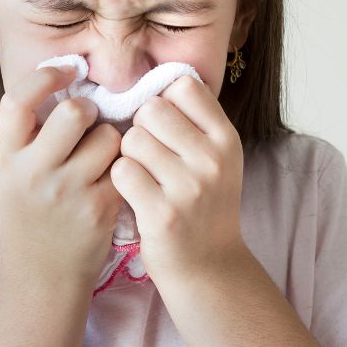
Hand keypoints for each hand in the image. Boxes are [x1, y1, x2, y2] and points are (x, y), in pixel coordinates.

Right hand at [0, 65, 125, 286]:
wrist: (41, 275)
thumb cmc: (32, 214)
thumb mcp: (14, 172)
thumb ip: (32, 133)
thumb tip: (67, 76)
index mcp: (9, 158)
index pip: (17, 99)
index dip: (44, 76)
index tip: (66, 70)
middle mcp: (34, 173)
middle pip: (74, 112)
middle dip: (89, 110)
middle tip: (89, 122)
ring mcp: (68, 192)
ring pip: (109, 136)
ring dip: (113, 140)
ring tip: (102, 158)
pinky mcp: (99, 210)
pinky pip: (125, 166)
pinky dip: (125, 167)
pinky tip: (115, 180)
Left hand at [109, 74, 246, 282]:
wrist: (210, 268)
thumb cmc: (205, 205)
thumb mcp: (218, 159)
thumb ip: (195, 121)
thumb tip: (158, 78)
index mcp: (226, 139)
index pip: (184, 86)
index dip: (164, 100)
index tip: (164, 124)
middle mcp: (212, 159)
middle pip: (152, 108)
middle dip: (142, 127)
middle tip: (150, 154)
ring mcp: (189, 187)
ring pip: (132, 138)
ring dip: (128, 155)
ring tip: (144, 175)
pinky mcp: (161, 213)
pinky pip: (121, 171)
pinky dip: (120, 180)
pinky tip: (134, 194)